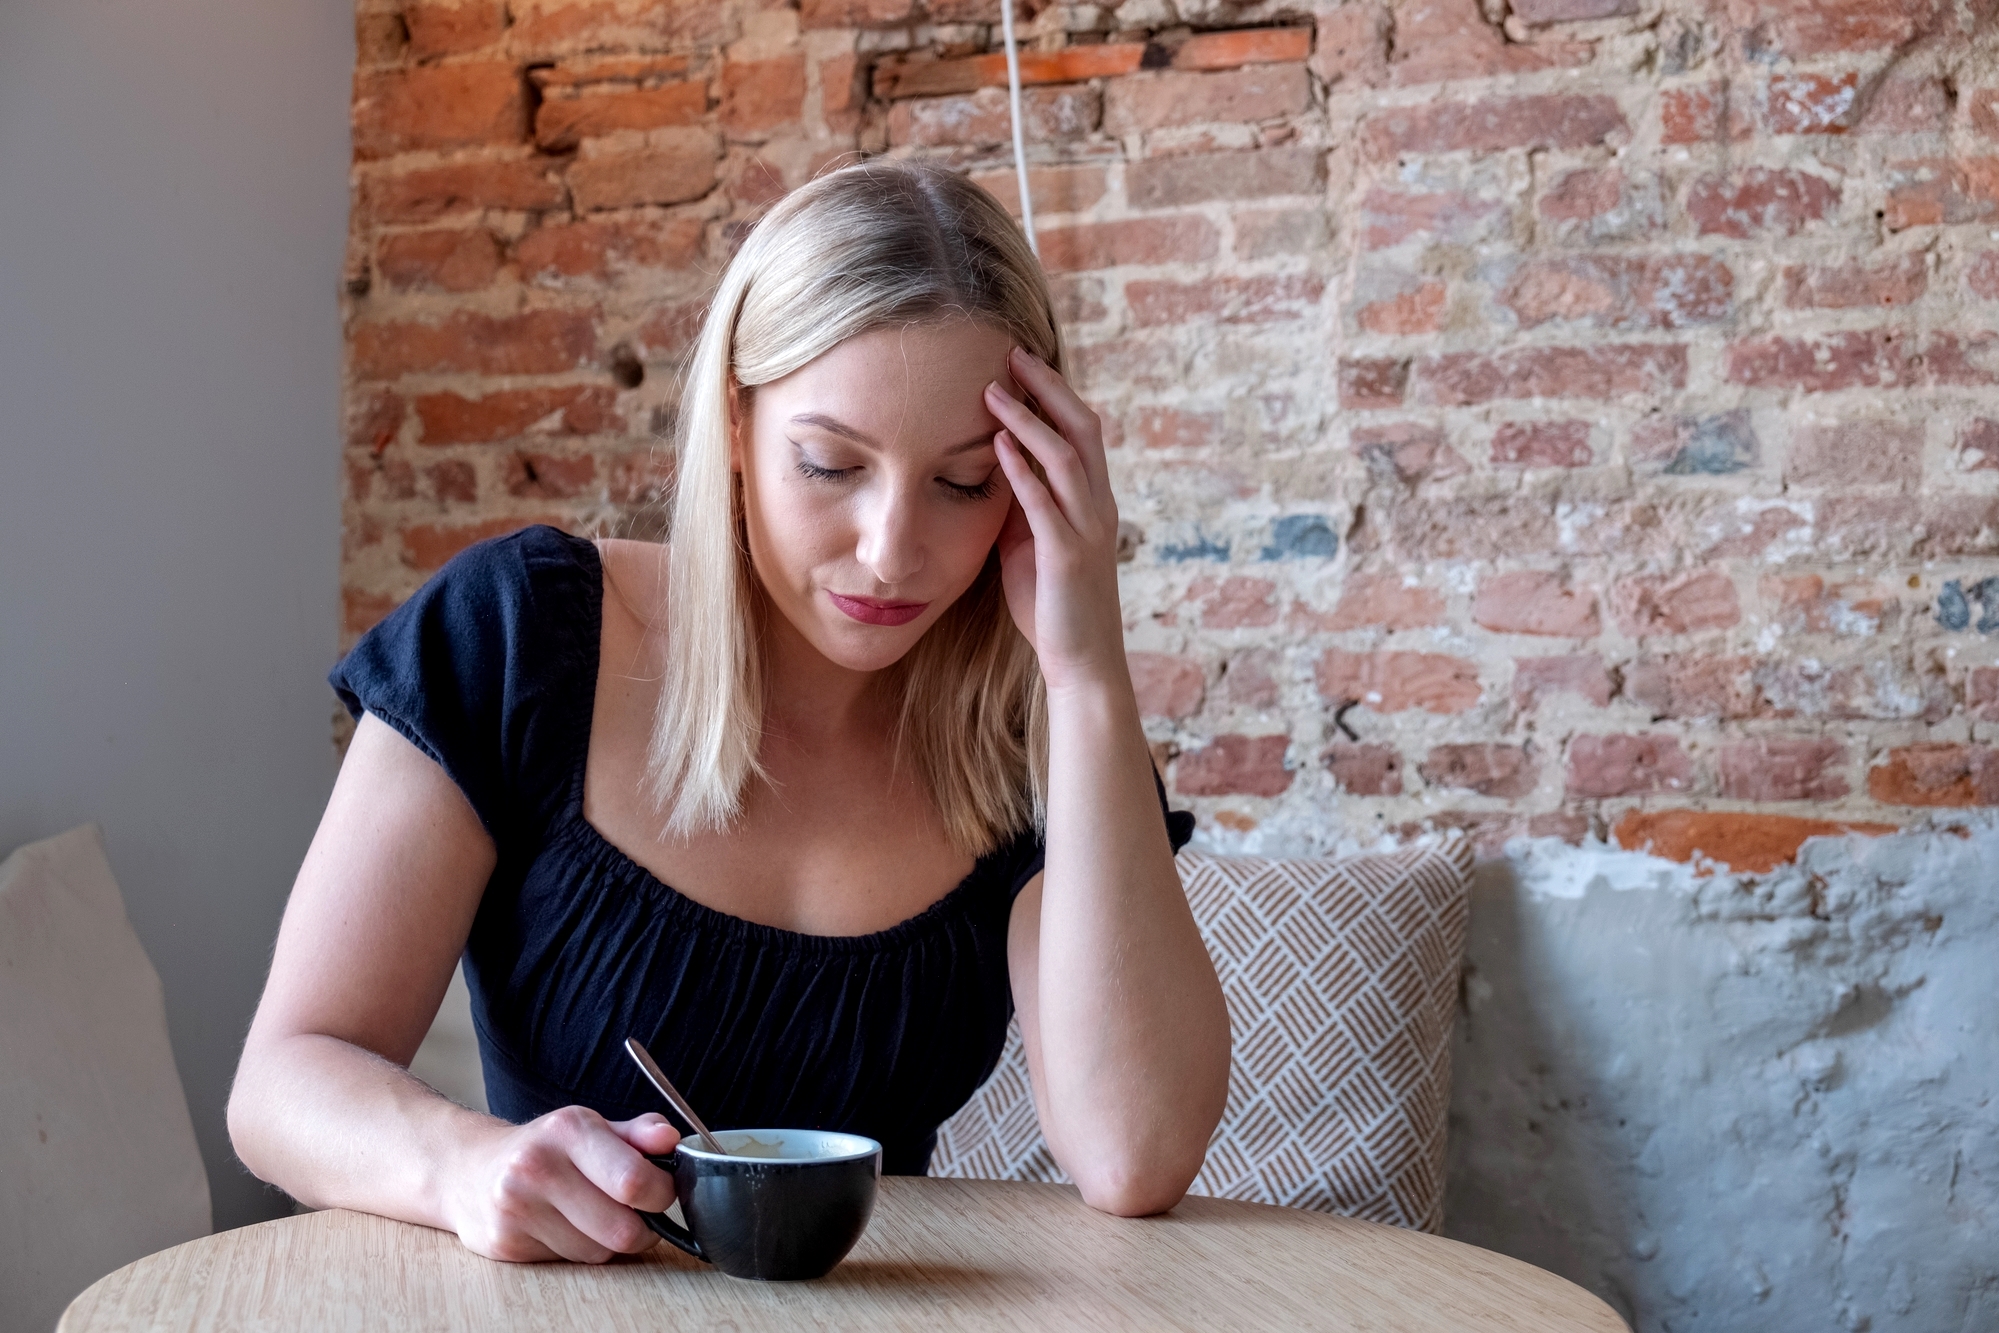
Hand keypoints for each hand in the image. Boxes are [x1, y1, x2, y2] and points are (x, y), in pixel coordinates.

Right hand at [440, 1106, 679, 1262]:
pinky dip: (578, 1250)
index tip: (663, 1192)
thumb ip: (638, 1134)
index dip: (662, 1194)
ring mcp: (516, 1208)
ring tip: (594, 1216)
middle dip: (643, 1228)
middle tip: (638, 1214)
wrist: (470, 1169)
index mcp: (567, 1129)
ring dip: (609, 1242)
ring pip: (598, 1252)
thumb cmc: (545, 1148)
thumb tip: (671, 1139)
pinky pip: (570, 1263)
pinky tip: (563, 1227)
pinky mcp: (505, 1244)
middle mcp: (536, 1166)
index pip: (633, 1180)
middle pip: (621, 1229)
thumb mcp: (591, 1127)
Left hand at [985, 348, 1125, 693]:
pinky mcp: (1068, 555)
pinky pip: (1045, 502)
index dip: (1055, 394)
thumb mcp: (1032, 545)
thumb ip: (1022, 507)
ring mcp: (1087, 530)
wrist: (1081, 663)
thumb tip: (992, 471)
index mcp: (1094, 502)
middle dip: (1048, 388)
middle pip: (1082, 428)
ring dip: (1027, 420)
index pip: (1081, 432)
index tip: (1021, 363)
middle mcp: (1099, 508)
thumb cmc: (1054, 607)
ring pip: (1065, 457)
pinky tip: (996, 444)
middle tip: (1013, 354)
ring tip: (992, 391)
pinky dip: (1021, 469)